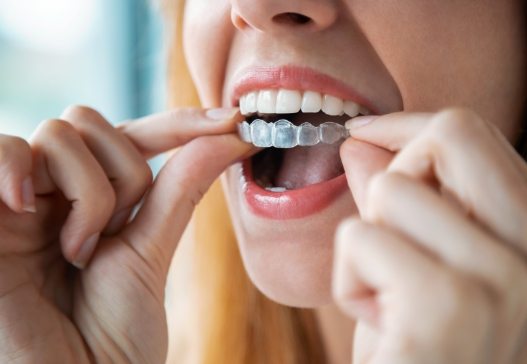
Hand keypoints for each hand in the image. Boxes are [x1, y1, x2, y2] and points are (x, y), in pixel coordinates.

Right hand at [0, 106, 252, 362]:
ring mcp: (18, 198)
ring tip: (77, 251)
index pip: (135, 138)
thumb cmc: (111, 335)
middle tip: (113, 238)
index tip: (234, 120)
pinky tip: (26, 211)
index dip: (181, 124)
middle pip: (93, 123)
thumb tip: (229, 136)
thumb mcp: (151, 252)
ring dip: (87, 194)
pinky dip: (22, 171)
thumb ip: (180, 189)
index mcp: (94, 200)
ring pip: (60, 133)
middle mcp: (56, 192)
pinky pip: (5, 149)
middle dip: (122, 174)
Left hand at [334, 108, 526, 363]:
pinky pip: (360, 239)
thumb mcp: (412, 267)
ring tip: (390, 300)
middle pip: (450, 135)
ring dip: (367, 247)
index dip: (408, 127)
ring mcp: (503, 280)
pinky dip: (350, 280)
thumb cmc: (415, 349)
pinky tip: (382, 326)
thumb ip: (397, 201)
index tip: (364, 132)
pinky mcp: (447, 307)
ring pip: (390, 192)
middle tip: (388, 231)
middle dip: (396, 172)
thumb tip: (361, 141)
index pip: (473, 134)